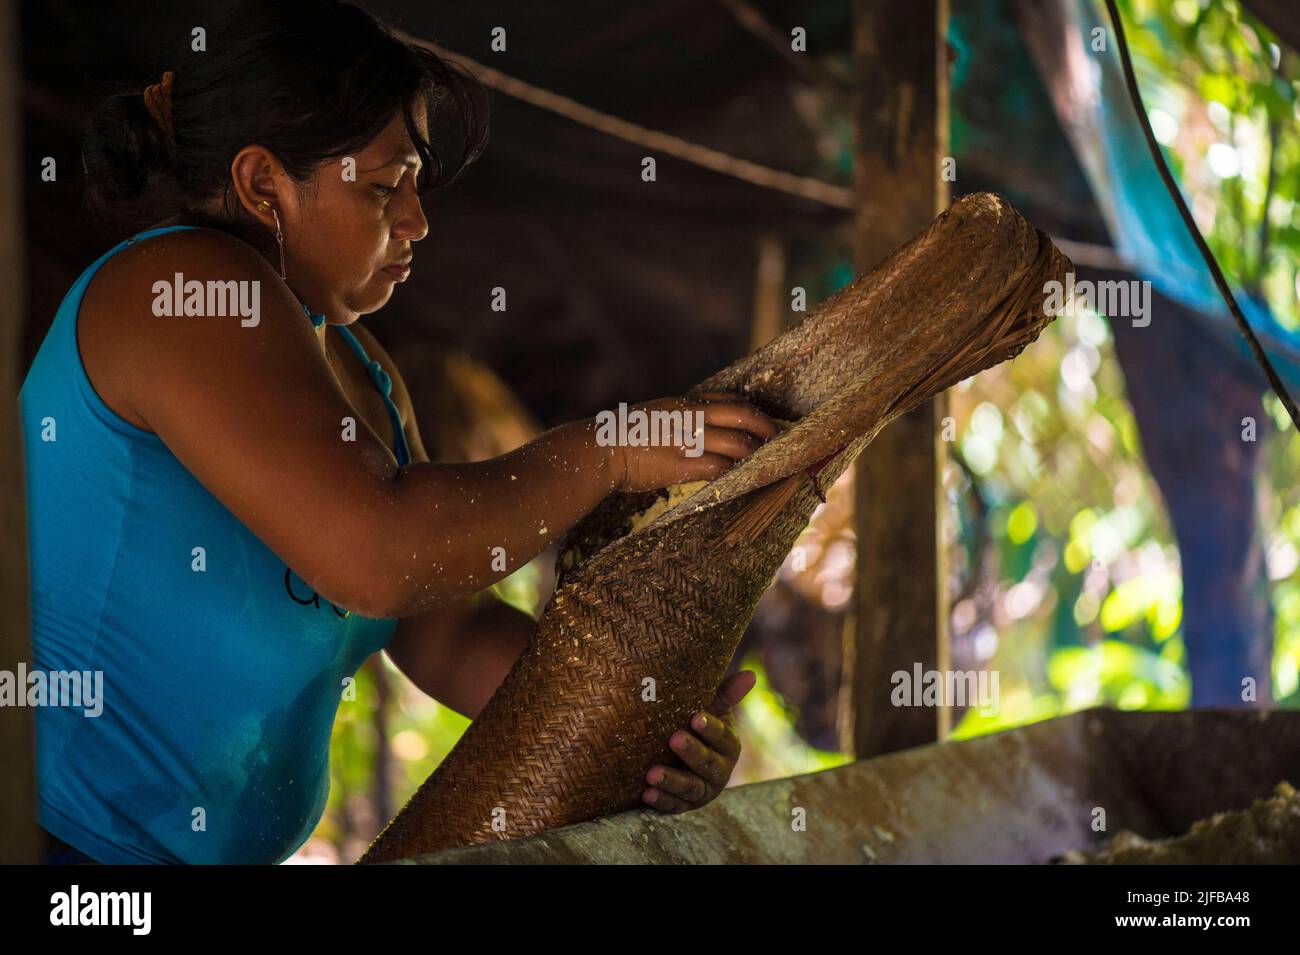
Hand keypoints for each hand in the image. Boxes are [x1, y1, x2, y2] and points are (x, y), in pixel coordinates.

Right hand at [613, 392, 777, 492]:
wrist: (600, 448)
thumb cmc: (623, 435)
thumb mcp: (656, 414)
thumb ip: (680, 418)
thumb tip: (700, 429)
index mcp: (684, 402)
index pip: (729, 399)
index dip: (751, 410)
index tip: (762, 420)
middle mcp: (690, 416)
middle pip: (743, 415)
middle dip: (765, 428)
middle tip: (777, 440)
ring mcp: (688, 439)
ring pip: (737, 443)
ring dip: (755, 454)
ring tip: (764, 463)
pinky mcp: (682, 464)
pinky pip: (720, 468)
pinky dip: (735, 473)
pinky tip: (740, 480)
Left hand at [642, 669, 756, 812]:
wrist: (676, 753)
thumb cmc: (695, 725)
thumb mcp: (710, 708)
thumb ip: (726, 694)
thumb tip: (751, 674)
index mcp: (728, 746)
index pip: (723, 738)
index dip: (711, 729)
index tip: (696, 717)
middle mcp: (719, 771)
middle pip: (707, 764)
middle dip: (691, 752)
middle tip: (673, 738)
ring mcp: (702, 790)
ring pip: (690, 788)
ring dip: (671, 781)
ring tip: (651, 773)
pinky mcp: (683, 805)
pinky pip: (673, 805)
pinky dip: (661, 800)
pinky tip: (646, 793)